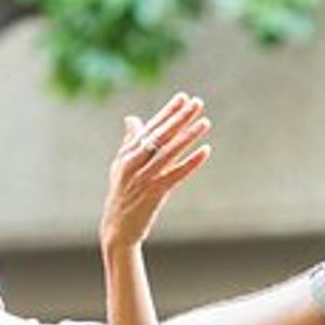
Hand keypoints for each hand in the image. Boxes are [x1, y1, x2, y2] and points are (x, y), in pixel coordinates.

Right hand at [100, 93, 212, 253]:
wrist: (118, 227)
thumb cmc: (123, 195)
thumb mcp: (122, 166)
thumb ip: (130, 142)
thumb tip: (132, 119)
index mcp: (128, 153)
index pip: (151, 127)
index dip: (168, 112)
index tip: (183, 97)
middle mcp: (134, 161)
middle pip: (161, 134)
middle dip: (180, 117)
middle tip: (197, 102)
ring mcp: (144, 176)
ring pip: (169, 151)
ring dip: (189, 135)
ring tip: (205, 121)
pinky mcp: (154, 192)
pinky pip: (177, 174)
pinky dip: (191, 162)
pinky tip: (205, 151)